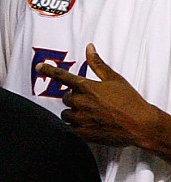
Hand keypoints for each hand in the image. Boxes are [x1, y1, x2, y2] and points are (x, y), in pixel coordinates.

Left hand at [41, 44, 170, 149]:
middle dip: (76, 99)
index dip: (49, 70)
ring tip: (93, 115)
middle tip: (93, 103)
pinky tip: (91, 126)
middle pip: (67, 98)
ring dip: (75, 114)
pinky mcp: (84, 133)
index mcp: (87, 87)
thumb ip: (98, 64)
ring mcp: (81, 119)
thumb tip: (89, 48)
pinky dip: (77, 127)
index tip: (39, 67)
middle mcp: (81, 102)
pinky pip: (71, 129)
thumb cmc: (131, 102)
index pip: (63, 76)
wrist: (142, 126)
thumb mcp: (115, 79)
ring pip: (67, 114)